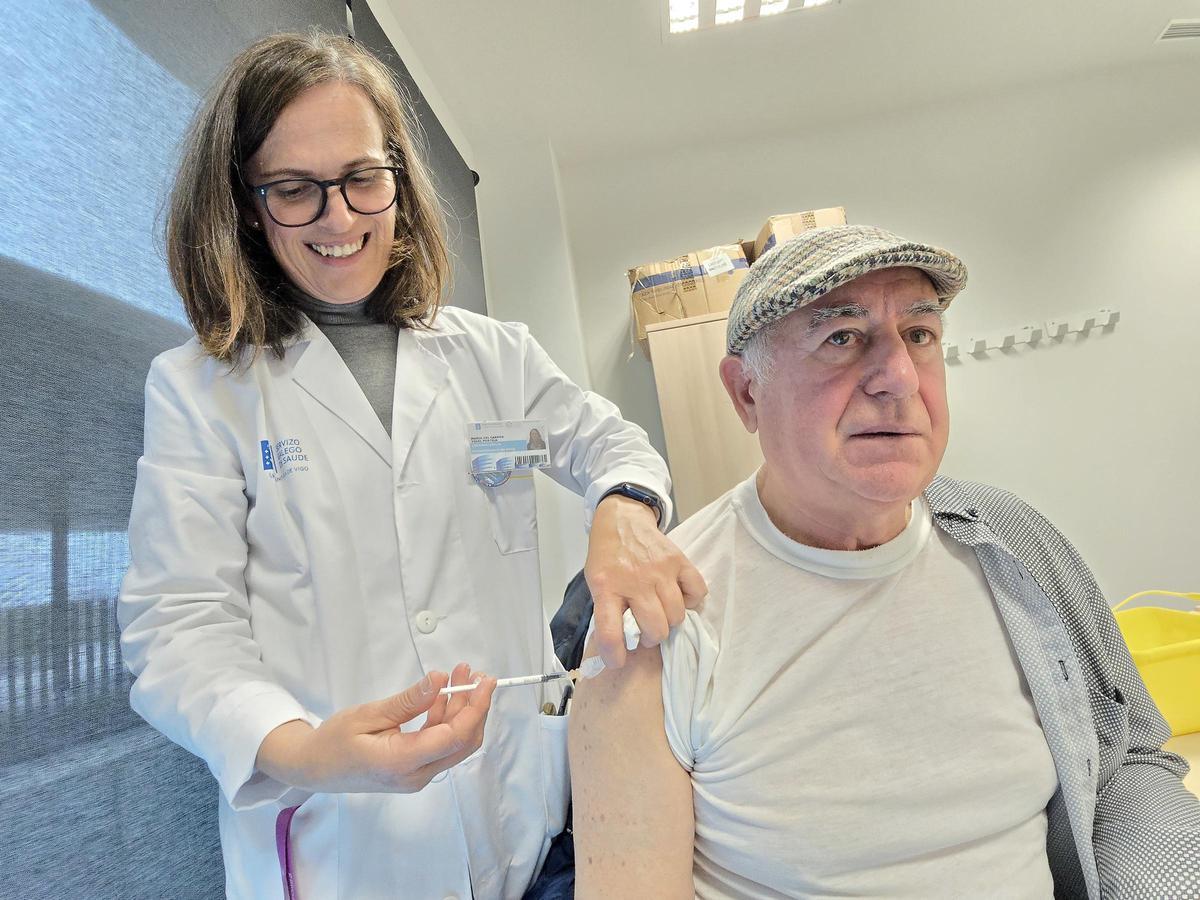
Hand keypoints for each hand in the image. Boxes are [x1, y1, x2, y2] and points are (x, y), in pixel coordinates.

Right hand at [256, 663, 496, 793]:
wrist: (314, 769)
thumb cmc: (334, 740)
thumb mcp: (369, 714)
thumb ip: (408, 701)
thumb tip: (440, 680)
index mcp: (402, 762)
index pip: (453, 737)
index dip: (475, 708)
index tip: (484, 680)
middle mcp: (415, 776)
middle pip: (462, 742)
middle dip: (474, 706)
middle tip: (474, 673)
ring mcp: (417, 777)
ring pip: (454, 744)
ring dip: (462, 710)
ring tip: (460, 676)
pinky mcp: (415, 771)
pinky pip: (441, 746)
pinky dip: (448, 720)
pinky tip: (443, 696)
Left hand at [585, 495, 706, 668]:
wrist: (622, 520)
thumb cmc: (607, 557)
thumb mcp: (595, 583)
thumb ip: (607, 610)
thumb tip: (622, 646)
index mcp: (606, 587)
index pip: (610, 632)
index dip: (614, 656)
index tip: (617, 662)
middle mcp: (634, 580)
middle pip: (654, 629)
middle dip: (650, 638)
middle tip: (644, 631)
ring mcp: (660, 570)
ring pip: (676, 616)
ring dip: (668, 622)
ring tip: (660, 614)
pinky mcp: (679, 560)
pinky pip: (697, 592)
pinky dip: (691, 601)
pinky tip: (678, 597)